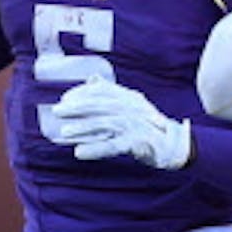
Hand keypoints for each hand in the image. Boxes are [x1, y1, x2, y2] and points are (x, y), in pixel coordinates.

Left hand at [51, 76, 191, 169]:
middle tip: (57, 110)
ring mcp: (137, 125)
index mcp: (130, 98)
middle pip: (102, 105)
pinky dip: (95, 149)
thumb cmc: (148, 125)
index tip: (65, 98)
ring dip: (83, 128)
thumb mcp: (131, 106)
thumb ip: (111, 94)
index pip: (104, 91)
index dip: (83, 93)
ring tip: (64, 133)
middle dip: (78, 107)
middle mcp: (134, 108)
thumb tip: (92, 78)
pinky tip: (79, 153)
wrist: (174, 145)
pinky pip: (113, 146)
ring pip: (106, 124)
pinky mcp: (138, 142)